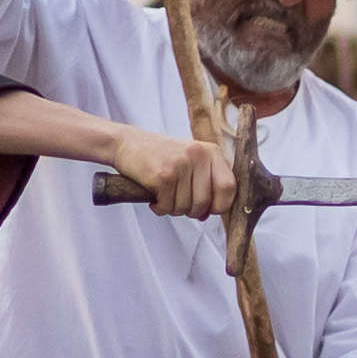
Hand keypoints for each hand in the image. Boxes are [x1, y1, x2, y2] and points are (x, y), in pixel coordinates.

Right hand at [114, 130, 232, 217]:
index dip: (220, 205)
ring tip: (165, 197)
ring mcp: (180, 165)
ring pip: (186, 207)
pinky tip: (154, 198)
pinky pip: (167, 207)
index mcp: (210, 151)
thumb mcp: (190, 161)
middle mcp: (198, 155)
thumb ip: (205, 184)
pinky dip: (159, 208)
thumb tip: (209, 214)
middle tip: (178, 204)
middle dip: (192, 211)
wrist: (128, 143)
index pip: (228, 187)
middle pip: (205, 202)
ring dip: (173, 210)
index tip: (209, 209)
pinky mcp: (162, 176)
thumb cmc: (162, 156)